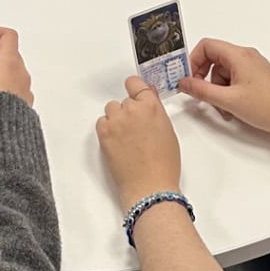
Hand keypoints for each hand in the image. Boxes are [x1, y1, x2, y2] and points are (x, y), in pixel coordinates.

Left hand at [96, 76, 181, 209]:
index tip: (133, 93)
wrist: (150, 187)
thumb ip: (155, 112)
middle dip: (128, 112)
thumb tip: (146, 101)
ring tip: (126, 137)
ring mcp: (117, 121)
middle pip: (124, 100)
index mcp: (152, 106)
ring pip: (111, 110)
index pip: (135, 84)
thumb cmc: (164, 164)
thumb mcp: (167, 131)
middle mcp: (133, 109)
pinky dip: (107, 129)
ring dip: (116, 119)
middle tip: (135, 130)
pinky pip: (102, 122)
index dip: (134, 89)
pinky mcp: (104, 133)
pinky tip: (117, 142)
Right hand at [177, 36, 269, 139]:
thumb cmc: (265, 107)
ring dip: (218, 88)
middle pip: (214, 59)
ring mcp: (253, 65)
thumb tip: (184, 82)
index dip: (193, 61)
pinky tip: (233, 107)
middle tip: (202, 95)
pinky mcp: (257, 76)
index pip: (207, 46)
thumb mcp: (227, 100)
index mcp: (239, 55)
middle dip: (206, 78)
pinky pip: (235, 77)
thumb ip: (201, 90)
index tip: (188, 78)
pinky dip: (229, 90)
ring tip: (224, 108)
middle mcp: (246, 55)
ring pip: (224, 71)